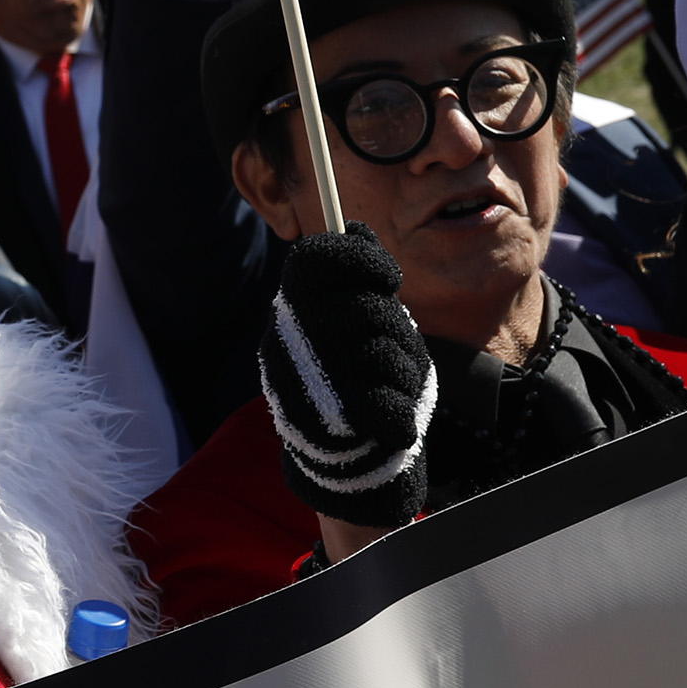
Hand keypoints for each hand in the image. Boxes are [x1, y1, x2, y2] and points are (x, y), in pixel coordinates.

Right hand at [261, 229, 435, 532]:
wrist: (348, 459)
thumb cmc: (359, 376)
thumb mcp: (355, 322)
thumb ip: (356, 282)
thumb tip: (354, 228)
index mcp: (290, 311)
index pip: (315, 260)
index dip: (357, 258)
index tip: (388, 276)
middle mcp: (287, 342)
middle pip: (358, 305)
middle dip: (389, 323)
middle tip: (390, 342)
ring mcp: (304, 383)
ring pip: (379, 352)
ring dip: (400, 367)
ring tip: (389, 384)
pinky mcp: (328, 423)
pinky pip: (385, 398)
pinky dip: (399, 408)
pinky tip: (391, 416)